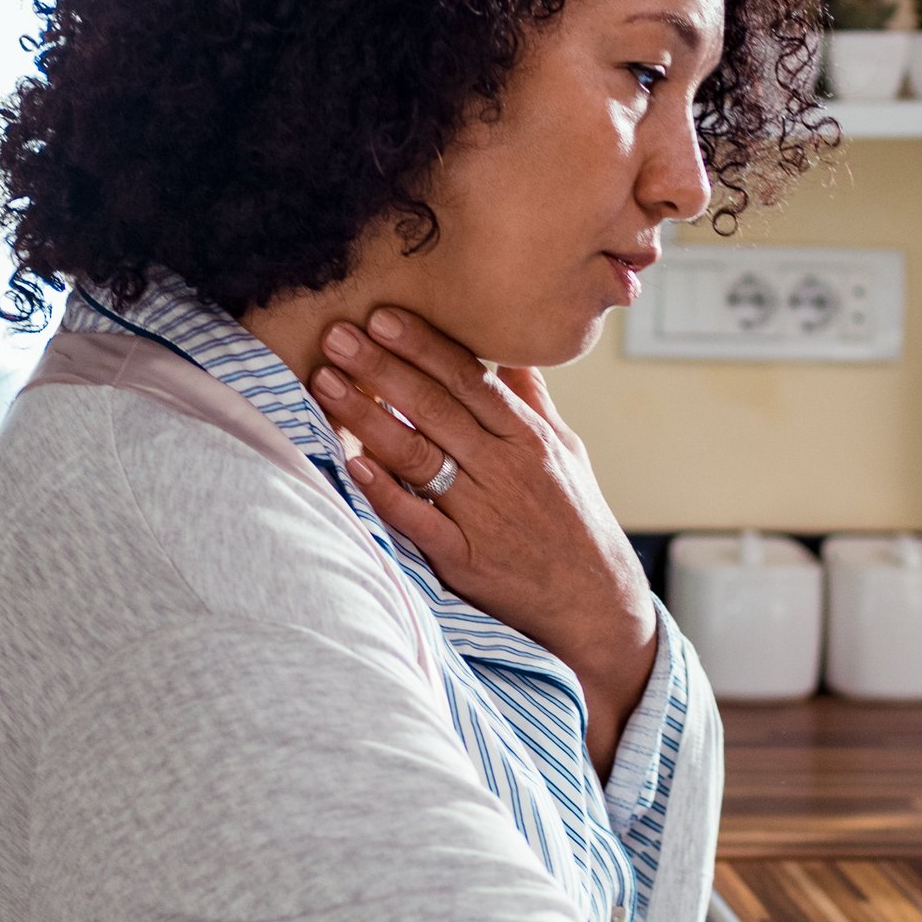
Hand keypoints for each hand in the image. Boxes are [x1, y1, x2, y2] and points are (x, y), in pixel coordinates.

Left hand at [313, 308, 658, 759]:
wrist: (595, 604)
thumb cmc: (577, 522)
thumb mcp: (567, 452)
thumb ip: (532, 401)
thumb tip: (508, 353)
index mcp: (528, 438)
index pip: (469, 380)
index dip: (424, 346)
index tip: (384, 316)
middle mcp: (505, 470)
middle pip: (434, 408)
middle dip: (381, 368)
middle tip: (338, 335)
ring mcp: (483, 515)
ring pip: (417, 456)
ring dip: (367, 417)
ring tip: (326, 384)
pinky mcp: (465, 560)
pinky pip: (417, 519)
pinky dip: (384, 491)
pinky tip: (352, 463)